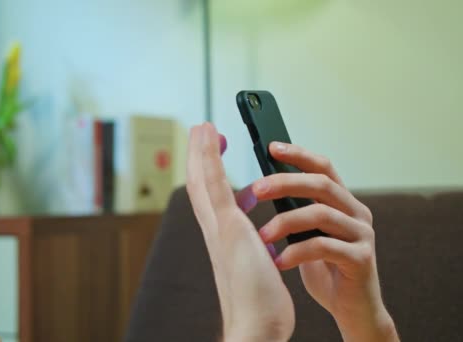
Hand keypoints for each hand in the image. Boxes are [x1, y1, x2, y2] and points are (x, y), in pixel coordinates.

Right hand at [186, 123, 294, 341]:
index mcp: (225, 239)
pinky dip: (211, 158)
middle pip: (202, 186)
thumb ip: (254, 253)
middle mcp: (216, 231)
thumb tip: (261, 248)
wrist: (254, 326)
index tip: (213, 154)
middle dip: (200, 157)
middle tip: (200, 131)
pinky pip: (216, 185)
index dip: (210, 175)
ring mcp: (219, 227)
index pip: (214, 199)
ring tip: (202, 127)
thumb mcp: (257, 269)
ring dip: (202, 151)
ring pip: (205, 180)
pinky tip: (212, 138)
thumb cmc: (259, 304)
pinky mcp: (228, 227)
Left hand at [254, 142, 398, 341]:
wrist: (353, 309)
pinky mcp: (361, 259)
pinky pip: (325, 247)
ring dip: (286, 221)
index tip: (271, 147)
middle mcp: (357, 212)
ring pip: (321, 213)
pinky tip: (278, 261)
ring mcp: (362, 235)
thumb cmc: (326, 270)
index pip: (323, 167)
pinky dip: (297, 252)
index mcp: (344, 202)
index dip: (298, 154)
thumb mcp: (309, 234)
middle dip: (285, 182)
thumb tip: (266, 186)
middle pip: (321, 184)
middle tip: (256, 189)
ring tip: (261, 235)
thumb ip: (298, 211)